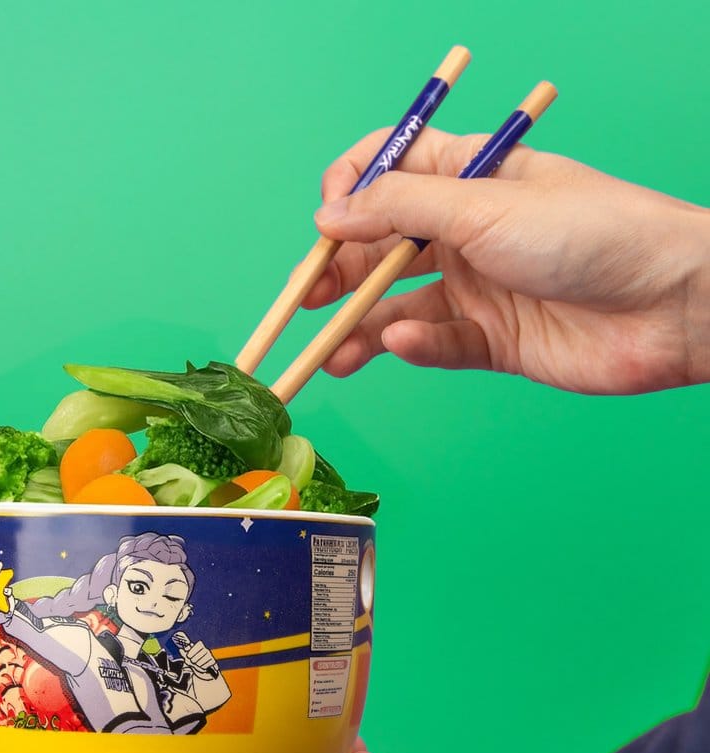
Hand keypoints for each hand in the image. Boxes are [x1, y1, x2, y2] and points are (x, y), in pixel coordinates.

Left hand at [173, 630, 218, 677]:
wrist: (203, 669)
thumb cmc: (195, 660)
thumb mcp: (189, 657)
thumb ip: (184, 653)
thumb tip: (180, 650)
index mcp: (200, 646)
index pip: (197, 646)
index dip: (192, 651)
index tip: (188, 656)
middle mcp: (206, 650)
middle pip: (199, 654)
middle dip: (194, 660)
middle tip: (192, 662)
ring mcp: (210, 655)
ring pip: (201, 661)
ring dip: (197, 665)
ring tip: (197, 664)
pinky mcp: (212, 661)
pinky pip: (206, 665)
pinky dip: (202, 667)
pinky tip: (202, 666)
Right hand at [307, 127, 709, 393]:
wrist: (670, 305)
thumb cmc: (590, 233)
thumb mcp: (483, 205)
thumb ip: (398, 209)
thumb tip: (328, 213)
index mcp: (466, 179)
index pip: (388, 174)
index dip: (348, 194)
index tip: (325, 221)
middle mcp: (466, 232)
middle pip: (381, 249)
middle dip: (339, 274)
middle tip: (306, 302)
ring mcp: (478, 288)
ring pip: (399, 307)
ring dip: (361, 327)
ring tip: (331, 354)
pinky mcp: (491, 341)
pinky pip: (436, 344)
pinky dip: (414, 347)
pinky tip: (398, 346)